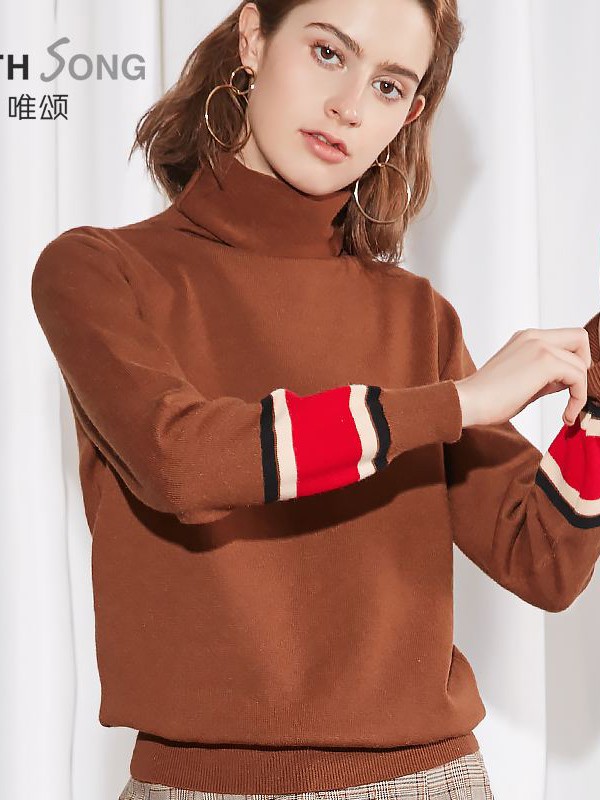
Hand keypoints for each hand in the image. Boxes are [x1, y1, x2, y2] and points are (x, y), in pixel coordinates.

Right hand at [453, 327, 591, 427]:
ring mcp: (539, 345)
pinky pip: (578, 376)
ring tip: (567, 412)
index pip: (566, 339)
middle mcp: (534, 336)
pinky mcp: (544, 361)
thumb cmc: (487, 398)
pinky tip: (566, 415)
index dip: (573, 361)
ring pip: (581, 361)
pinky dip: (578, 398)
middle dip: (583, 366)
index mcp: (526, 339)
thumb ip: (545, 376)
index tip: (564, 388)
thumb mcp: (522, 381)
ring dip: (580, 390)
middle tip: (573, 391)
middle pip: (580, 338)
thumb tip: (567, 382)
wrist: (467, 401)